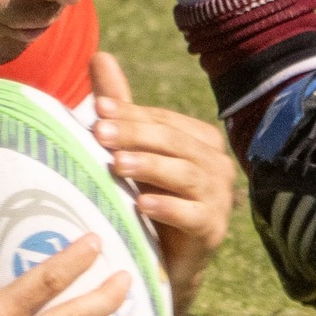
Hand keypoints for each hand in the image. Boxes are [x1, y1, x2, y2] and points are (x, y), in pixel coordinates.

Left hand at [87, 52, 233, 313]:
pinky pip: (195, 215)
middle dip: (136, 135)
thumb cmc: (143, 196)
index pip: (163, 120)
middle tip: (100, 133)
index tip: (96, 110)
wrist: (158, 261)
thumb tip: (99, 54)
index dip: (131, 114)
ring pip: (186, 175)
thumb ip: (120, 106)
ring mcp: (219, 199)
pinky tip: (142, 204)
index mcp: (198, 140)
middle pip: (175, 142)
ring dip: (150, 167)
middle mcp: (215, 165)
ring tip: (117, 165)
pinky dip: (168, 208)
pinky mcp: (213, 231)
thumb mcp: (129, 149)